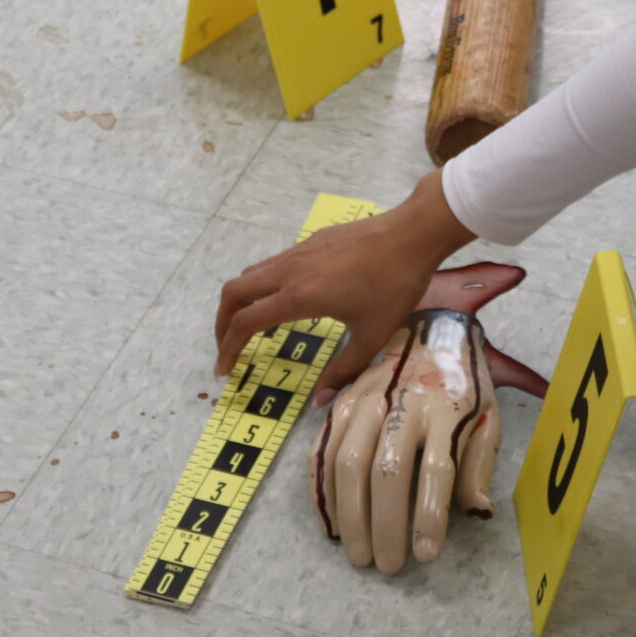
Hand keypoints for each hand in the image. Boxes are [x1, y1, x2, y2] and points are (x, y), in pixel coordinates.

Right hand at [213, 170, 476, 397]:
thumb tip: (319, 403)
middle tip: (228, 349)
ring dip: (240, 301)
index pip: (245, 323)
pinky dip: (261, 286)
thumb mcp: (372, 336)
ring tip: (250, 327)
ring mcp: (298, 252)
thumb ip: (343, 370)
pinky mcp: (311, 241)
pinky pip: (272, 264)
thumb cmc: (395, 285)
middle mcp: (289, 272)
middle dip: (222, 323)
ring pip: (251, 274)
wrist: (413, 233)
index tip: (223, 371)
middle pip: (234, 293)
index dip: (227, 349)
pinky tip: (284, 301)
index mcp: (298, 297)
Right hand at [311, 311, 501, 572]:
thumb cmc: (465, 382)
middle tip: (386, 566)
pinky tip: (332, 523)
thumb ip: (479, 463)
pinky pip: (324, 450)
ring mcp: (366, 401)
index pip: (435, 470)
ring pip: (348, 464)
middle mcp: (403, 404)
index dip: (429, 516)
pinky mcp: (342, 401)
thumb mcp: (488, 416)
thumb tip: (477, 511)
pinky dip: (324, 491)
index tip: (425, 555)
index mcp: (447, 409)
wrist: (431, 326)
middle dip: (384, 526)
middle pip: (385, 472)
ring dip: (351, 516)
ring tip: (358, 554)